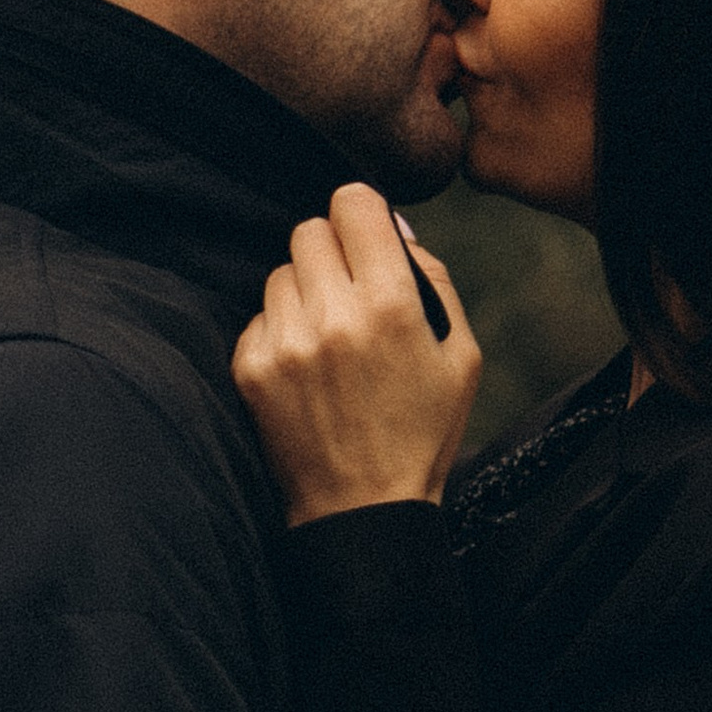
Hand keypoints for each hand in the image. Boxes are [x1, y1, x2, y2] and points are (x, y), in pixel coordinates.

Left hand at [233, 185, 481, 526]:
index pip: (352, 202)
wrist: (364, 509)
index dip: (363, 213)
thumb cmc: (422, 430)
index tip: (368, 237)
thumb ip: (432, 278)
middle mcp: (333, 316)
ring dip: (305, 291)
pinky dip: (281, 329)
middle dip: (333, 251)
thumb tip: (392, 227)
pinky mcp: (251, 368)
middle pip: (309, 230)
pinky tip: (307, 367)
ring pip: (281, 271)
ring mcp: (285, 343)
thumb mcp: (460, 354)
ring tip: (330, 337)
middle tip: (353, 292)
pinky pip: (260, 314)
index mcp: (391, 305)